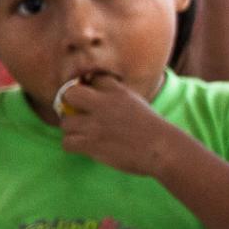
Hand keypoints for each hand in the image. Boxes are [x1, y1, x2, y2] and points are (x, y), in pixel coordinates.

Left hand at [57, 76, 201, 177]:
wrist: (161, 149)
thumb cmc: (152, 129)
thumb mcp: (136, 102)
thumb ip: (116, 96)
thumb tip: (96, 99)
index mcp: (117, 91)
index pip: (92, 79)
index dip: (89, 88)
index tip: (92, 98)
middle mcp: (103, 104)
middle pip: (69, 94)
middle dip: (69, 104)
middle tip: (76, 114)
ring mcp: (96, 124)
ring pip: (66, 122)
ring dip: (72, 130)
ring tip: (84, 135)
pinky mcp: (92, 143)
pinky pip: (67, 142)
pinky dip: (73, 146)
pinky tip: (84, 147)